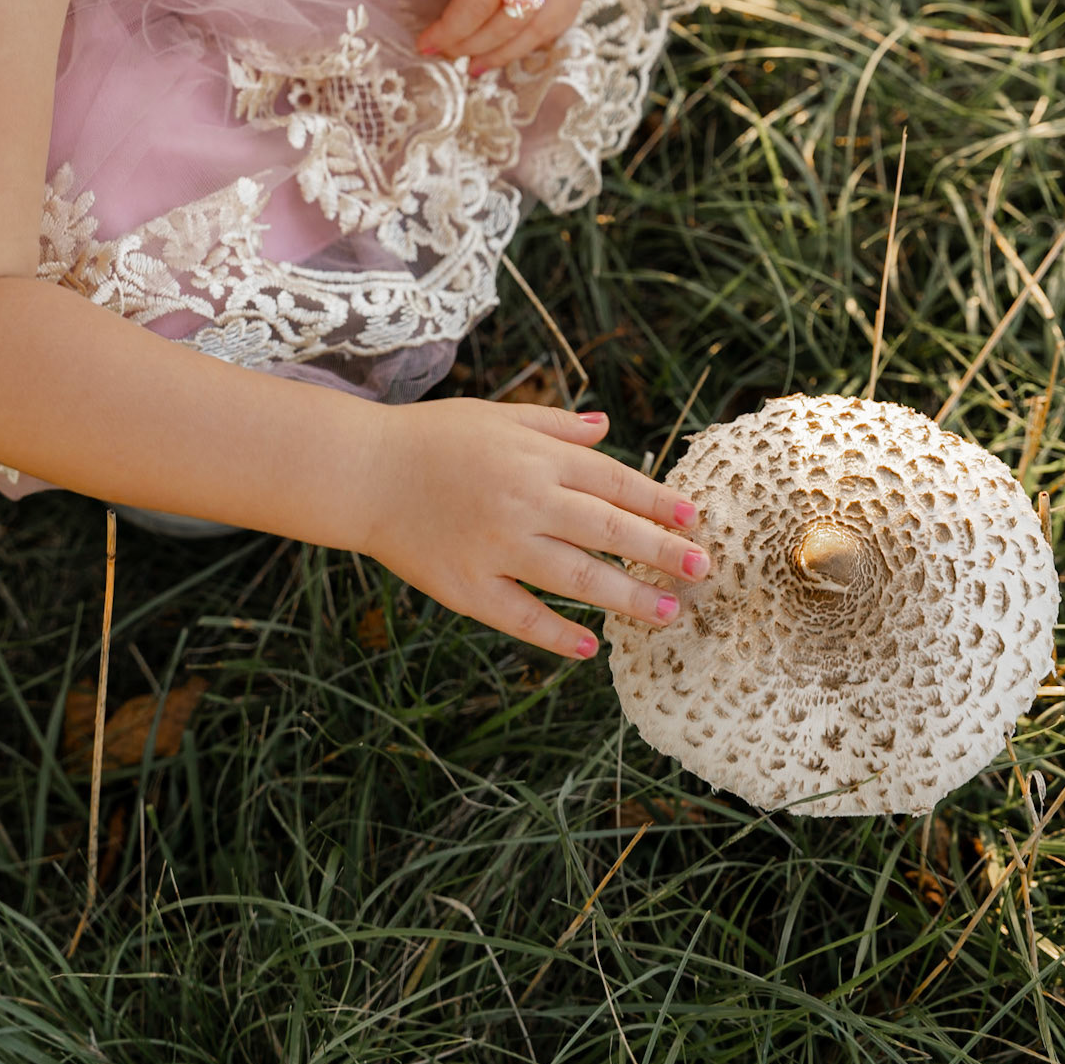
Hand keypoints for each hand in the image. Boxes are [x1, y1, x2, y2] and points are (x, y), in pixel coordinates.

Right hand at [357, 399, 710, 658]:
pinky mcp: (466, 586)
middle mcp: (524, 500)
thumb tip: (606, 427)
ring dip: (626, 598)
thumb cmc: (432, 437)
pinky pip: (520, 616)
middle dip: (660, 551)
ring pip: (576, 578)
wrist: (362, 470)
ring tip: (667, 612)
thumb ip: (554, 424)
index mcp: (535, 456)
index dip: (657, 501)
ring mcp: (496, 547)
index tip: (692, 519)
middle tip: (701, 569)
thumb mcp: (497, 415)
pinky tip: (588, 648)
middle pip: (608, 530)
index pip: (613, 480)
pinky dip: (556, 635)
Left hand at [394, 0, 603, 72]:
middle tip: (441, 53)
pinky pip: (566, 12)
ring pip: (541, 27)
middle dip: (471, 45)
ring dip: (507, 51)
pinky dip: (542, 36)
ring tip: (475, 64)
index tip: (423, 42)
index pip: (477, 4)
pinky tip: (519, 42)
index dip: (448, 30)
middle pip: (508, 23)